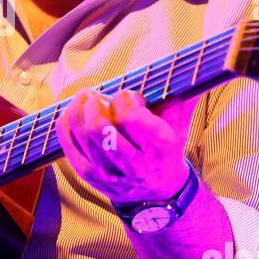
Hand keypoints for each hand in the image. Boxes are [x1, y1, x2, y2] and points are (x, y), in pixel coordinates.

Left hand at [55, 88, 196, 207]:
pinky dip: (65, 125)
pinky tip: (72, 113)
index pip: (129, 117)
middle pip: (100, 127)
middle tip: (98, 95)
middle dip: (94, 103)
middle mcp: (133, 163)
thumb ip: (183, 95)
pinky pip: (68, 146)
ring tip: (85, 99)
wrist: (157, 193)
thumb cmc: (166, 150)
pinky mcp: (89, 176)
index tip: (128, 96)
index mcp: (158, 146)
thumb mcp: (180, 125)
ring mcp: (108, 172)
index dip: (124, 98)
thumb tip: (193, 65)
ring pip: (82, 134)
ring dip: (78, 109)